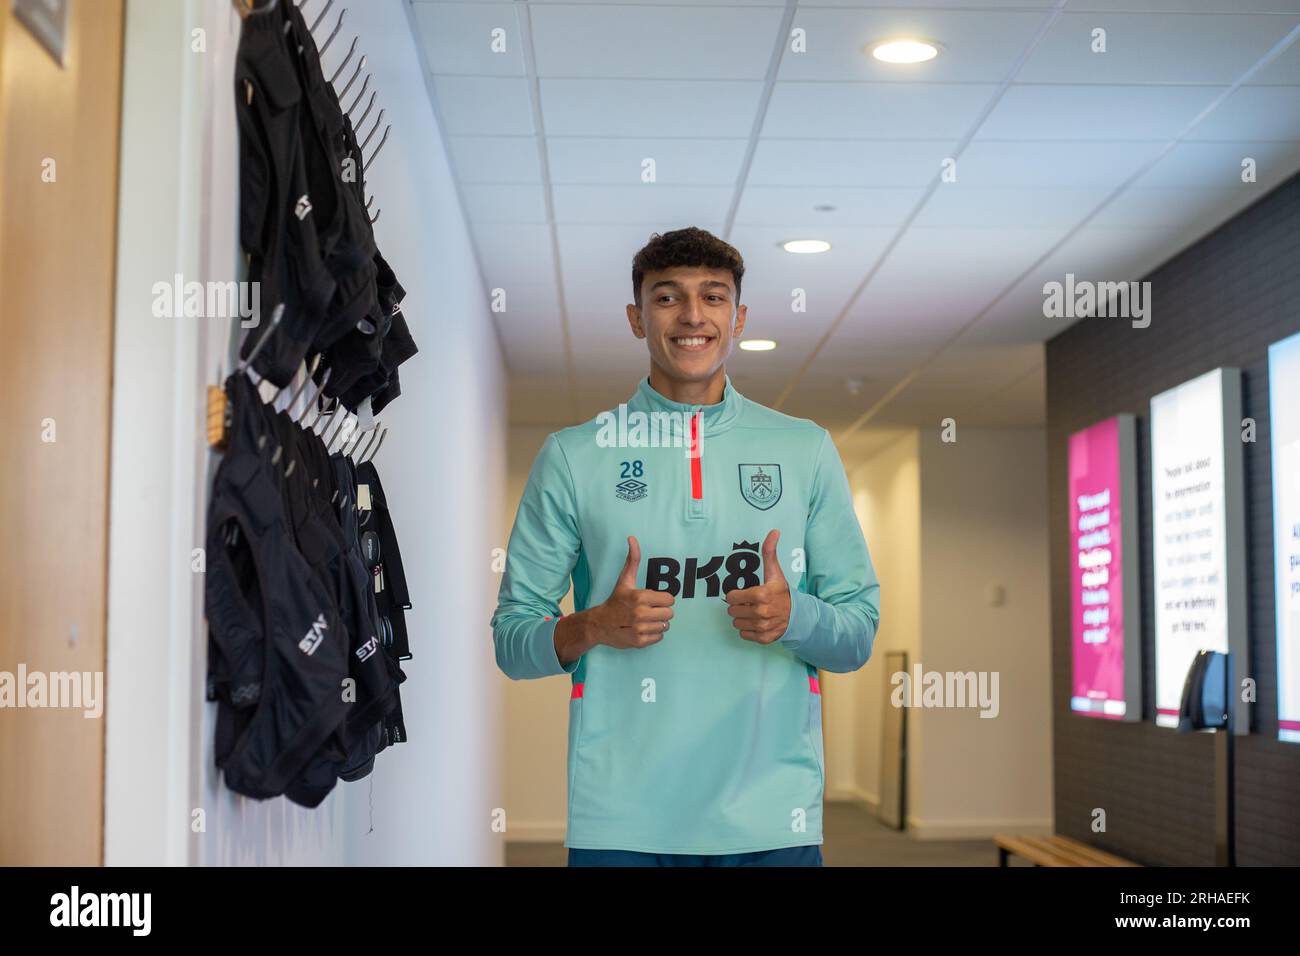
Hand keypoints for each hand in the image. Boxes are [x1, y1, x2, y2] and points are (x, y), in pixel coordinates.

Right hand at [563, 536, 674, 654]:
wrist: (599, 624)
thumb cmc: (615, 601)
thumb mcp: (624, 580)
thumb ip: (632, 559)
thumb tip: (632, 538)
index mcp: (640, 597)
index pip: (670, 599)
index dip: (662, 599)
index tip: (652, 600)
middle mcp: (641, 613)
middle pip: (670, 614)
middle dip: (661, 612)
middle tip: (648, 611)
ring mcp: (640, 629)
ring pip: (665, 626)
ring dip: (657, 623)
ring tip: (645, 620)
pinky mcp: (639, 642)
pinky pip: (659, 638)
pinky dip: (653, 635)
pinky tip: (642, 629)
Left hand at [724, 529, 790, 644]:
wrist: (798, 615)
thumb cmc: (782, 592)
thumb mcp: (775, 572)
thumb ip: (769, 552)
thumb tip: (774, 531)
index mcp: (761, 595)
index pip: (731, 598)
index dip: (735, 595)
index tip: (742, 594)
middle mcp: (761, 612)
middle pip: (732, 611)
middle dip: (739, 607)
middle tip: (750, 604)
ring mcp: (763, 627)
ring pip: (737, 623)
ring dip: (742, 618)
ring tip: (753, 613)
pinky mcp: (764, 638)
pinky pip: (744, 635)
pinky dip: (748, 630)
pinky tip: (757, 623)